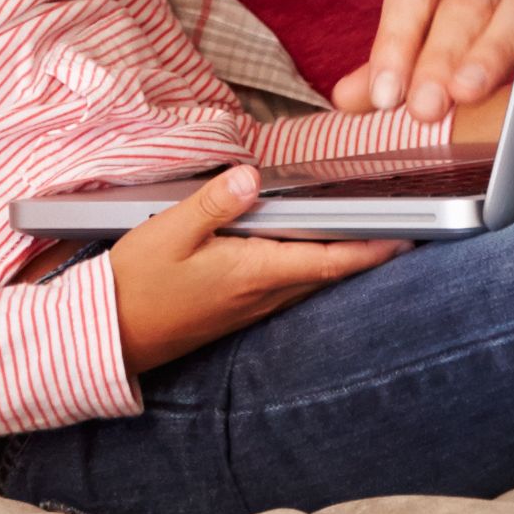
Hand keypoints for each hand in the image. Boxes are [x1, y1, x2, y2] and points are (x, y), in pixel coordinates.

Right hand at [106, 167, 400, 371]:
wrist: (106, 335)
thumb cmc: (136, 283)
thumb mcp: (170, 231)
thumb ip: (215, 202)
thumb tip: (252, 178)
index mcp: (253, 273)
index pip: (328, 261)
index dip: (371, 249)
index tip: (406, 236)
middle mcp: (260, 296)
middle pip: (326, 273)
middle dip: (366, 253)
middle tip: (401, 227)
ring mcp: (248, 309)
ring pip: (308, 282)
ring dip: (339, 262)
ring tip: (366, 235)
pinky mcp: (234, 313)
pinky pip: (286, 289)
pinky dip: (308, 269)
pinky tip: (307, 251)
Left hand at [334, 0, 513, 118]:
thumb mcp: (450, 13)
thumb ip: (403, 57)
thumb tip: (346, 98)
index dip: (394, 43)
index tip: (383, 96)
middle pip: (459, 5)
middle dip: (437, 58)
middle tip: (423, 108)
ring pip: (511, 9)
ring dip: (486, 54)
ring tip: (466, 92)